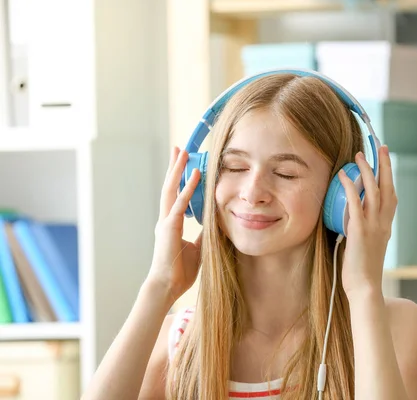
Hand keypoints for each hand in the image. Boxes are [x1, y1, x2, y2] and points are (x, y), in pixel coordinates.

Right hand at [147, 146, 202, 302]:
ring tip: (183, 153)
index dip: (179, 179)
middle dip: (174, 167)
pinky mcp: (169, 228)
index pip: (175, 195)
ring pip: (171, 190)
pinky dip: (187, 188)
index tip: (185, 164)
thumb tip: (215, 222)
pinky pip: (179, 204)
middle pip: (169, 187)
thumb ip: (204, 233)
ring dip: (177, 170)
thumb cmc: (180, 270)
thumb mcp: (198, 247)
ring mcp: (166, 222)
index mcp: (171, 223)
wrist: (167, 286)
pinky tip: (194, 175)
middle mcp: (166, 219)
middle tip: (178, 149)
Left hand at [338, 145, 396, 298]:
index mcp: (386, 226)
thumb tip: (351, 218)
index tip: (385, 161)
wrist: (364, 288)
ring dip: (366, 170)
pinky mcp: (359, 230)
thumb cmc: (362, 271)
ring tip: (358, 156)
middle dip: (384, 165)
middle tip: (380, 147)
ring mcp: (373, 226)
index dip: (389, 177)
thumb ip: (361, 230)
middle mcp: (383, 223)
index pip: (392, 196)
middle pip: (387, 187)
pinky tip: (344, 176)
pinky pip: (356, 203)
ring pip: (374, 191)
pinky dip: (351, 187)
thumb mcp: (366, 246)